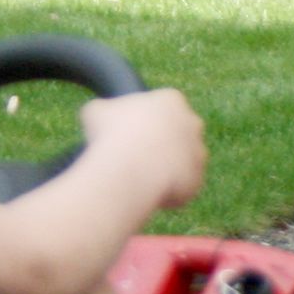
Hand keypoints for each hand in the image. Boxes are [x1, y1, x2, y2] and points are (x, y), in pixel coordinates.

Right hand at [77, 87, 205, 216]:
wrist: (127, 170)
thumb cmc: (110, 135)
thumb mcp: (95, 112)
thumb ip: (105, 111)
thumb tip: (101, 116)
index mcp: (171, 100)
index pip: (163, 108)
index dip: (145, 123)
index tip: (129, 134)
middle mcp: (191, 123)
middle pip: (177, 134)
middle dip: (161, 144)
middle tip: (137, 156)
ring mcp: (198, 153)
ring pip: (182, 162)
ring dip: (166, 169)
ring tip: (140, 178)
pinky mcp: (197, 180)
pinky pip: (182, 188)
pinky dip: (166, 193)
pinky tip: (146, 193)